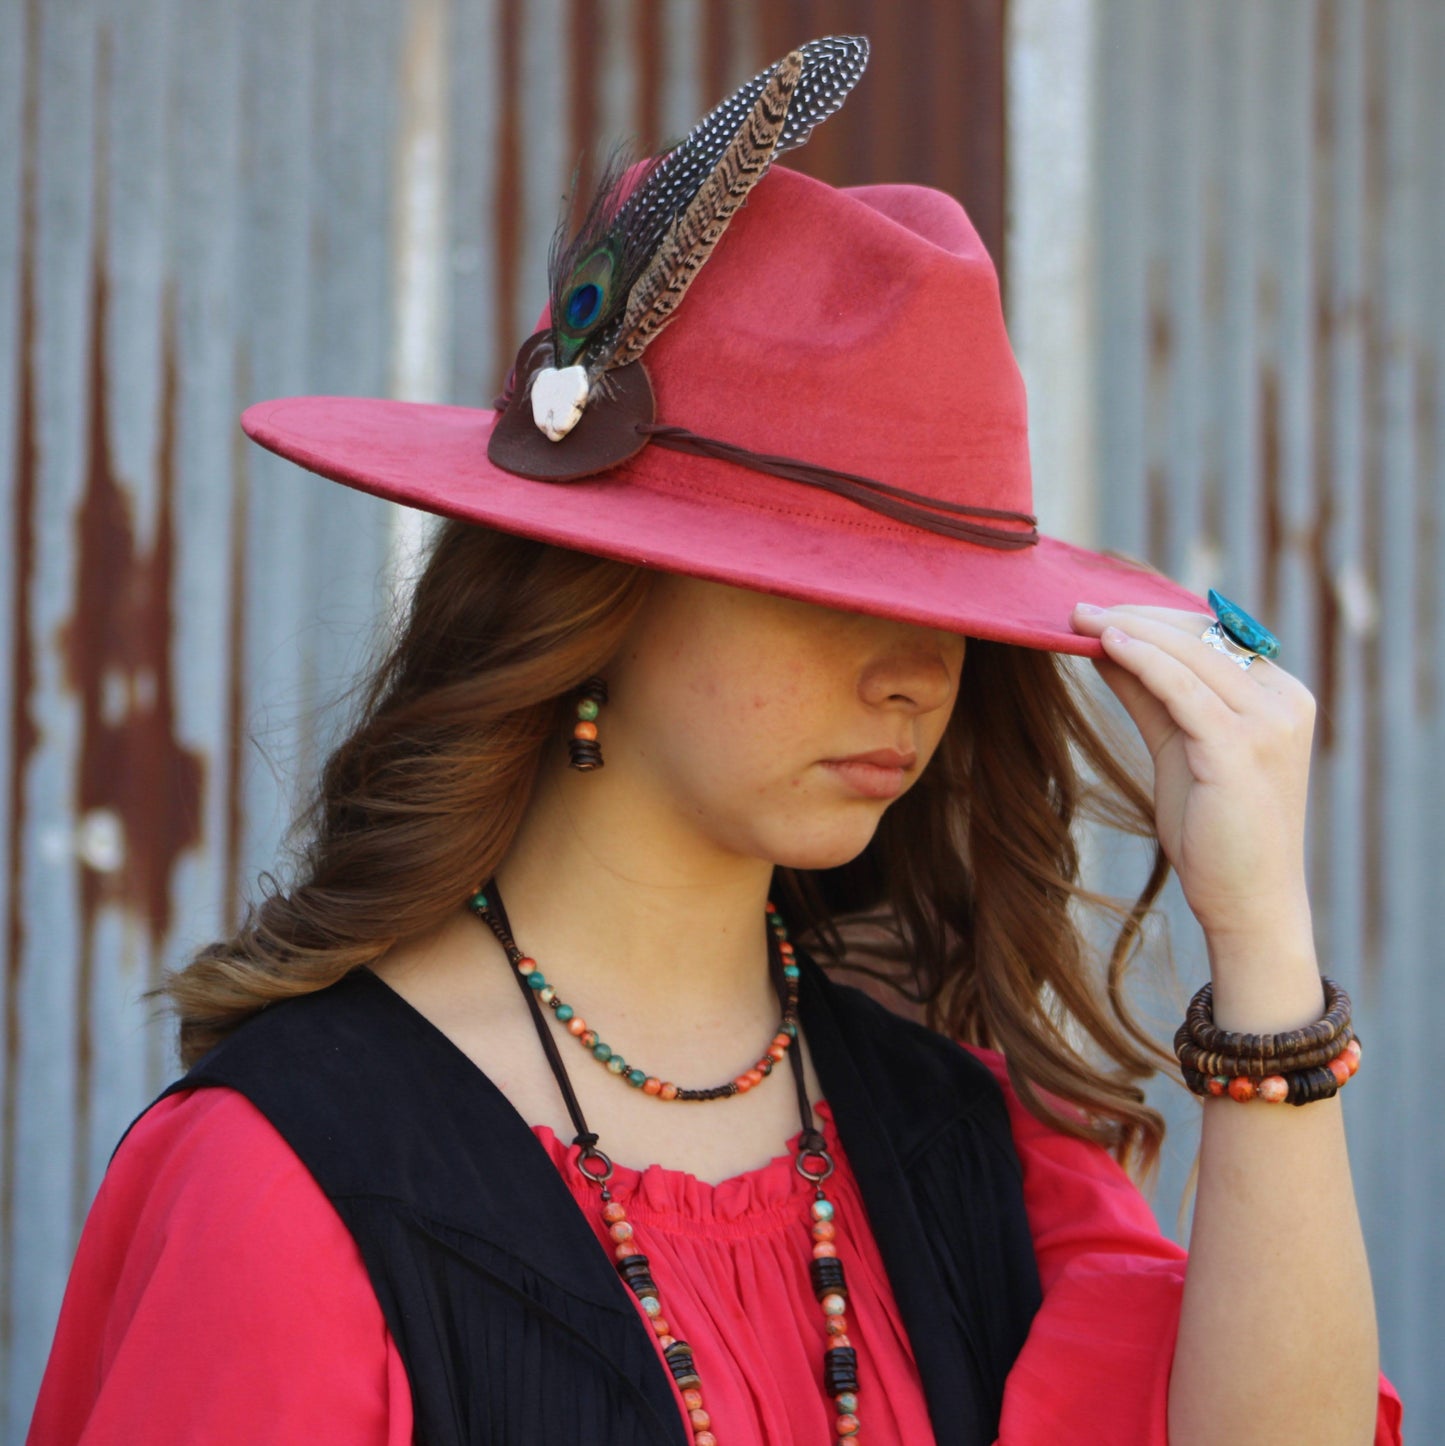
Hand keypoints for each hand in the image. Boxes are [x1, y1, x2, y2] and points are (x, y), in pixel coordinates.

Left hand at [1070, 602, 1316, 944]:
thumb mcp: (1177, 746)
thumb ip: (1150, 693)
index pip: (1212, 635)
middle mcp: (1284, 701)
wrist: (1247, 902)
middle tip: (1077, 606)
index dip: (1153, 617)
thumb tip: (1105, 643)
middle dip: (1135, 616)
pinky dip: (1143, 659)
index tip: (1099, 609)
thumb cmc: (1213, 830)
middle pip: (1201, 636)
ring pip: (1190, 654)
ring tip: (1078, 618)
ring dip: (1128, 630)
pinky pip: (1184, 688)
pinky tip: (1106, 644)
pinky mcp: (1242, 747)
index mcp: (1279, 695)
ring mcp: (1269, 722)